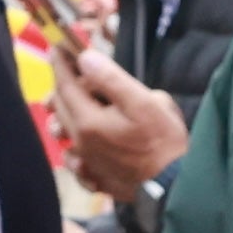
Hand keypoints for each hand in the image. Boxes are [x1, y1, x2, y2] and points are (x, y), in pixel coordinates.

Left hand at [60, 45, 191, 200]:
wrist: (175, 185)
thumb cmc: (163, 141)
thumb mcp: (144, 102)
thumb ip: (111, 78)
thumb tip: (85, 59)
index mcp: (89, 121)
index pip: (65, 85)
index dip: (61, 64)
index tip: (58, 47)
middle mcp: (81, 142)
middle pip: (61, 108)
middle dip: (62, 85)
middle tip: (72, 71)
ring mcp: (86, 163)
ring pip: (64, 136)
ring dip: (63, 117)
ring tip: (75, 106)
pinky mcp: (96, 179)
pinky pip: (75, 163)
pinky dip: (73, 149)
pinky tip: (82, 146)